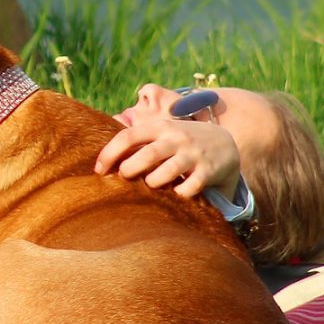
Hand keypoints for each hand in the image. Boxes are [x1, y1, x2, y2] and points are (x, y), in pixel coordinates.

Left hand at [97, 84, 241, 197]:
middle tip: (124, 178)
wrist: (224, 144)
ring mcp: (194, 154)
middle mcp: (177, 138)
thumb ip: (137, 140)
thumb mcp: (161, 133)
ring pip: (168, 171)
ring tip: (151, 184)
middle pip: (148, 154)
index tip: (98, 170)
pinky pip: (190, 187)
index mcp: (160, 128)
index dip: (109, 153)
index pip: (128, 136)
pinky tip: (175, 195)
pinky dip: (179, 194)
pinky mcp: (209, 171)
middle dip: (131, 169)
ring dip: (154, 182)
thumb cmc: (180, 142)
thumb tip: (100, 156)